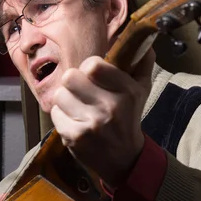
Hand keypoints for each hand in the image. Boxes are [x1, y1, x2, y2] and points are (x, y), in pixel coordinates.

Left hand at [50, 49, 154, 186]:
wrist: (125, 159)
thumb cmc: (129, 118)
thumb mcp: (142, 91)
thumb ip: (142, 64)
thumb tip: (145, 41)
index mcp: (126, 91)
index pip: (92, 64)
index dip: (87, 68)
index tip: (91, 76)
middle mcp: (110, 107)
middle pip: (70, 77)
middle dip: (73, 83)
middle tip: (81, 92)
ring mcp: (91, 124)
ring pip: (59, 95)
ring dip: (65, 101)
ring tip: (78, 108)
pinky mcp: (75, 138)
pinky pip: (55, 114)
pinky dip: (62, 117)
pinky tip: (74, 122)